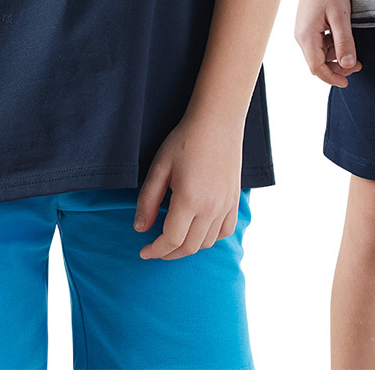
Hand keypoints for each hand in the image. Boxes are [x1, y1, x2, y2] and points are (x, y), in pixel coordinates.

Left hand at [135, 113, 242, 260]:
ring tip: (174, 240)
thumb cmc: (185, 140)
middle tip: (156, 249)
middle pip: (189, 247)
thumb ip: (148, 200)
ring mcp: (225, 205)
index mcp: (189, 200)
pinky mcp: (234, 200)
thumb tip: (140, 228)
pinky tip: (199, 231)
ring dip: (189, 248)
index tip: (143, 251)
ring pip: (207, 242)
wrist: (217, 122)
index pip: (171, 240)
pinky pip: (225, 231)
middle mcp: (210, 208)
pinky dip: (211, 238)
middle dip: (169, 253)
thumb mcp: (159, 167)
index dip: (155, 251)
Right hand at [295, 0, 360, 86]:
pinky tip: (343, 39)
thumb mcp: (341, 17)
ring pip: (318, 54)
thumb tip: (348, 66)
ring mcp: (302, 30)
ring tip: (353, 51)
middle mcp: (300, 35)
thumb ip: (344, 42)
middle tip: (358, 65)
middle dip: (336, 68)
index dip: (332, 78)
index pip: (317, 68)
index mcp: (306, 36)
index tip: (348, 82)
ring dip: (334, 57)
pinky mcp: (307, 24)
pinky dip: (330, 47)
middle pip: (316, 63)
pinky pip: (318, 43)